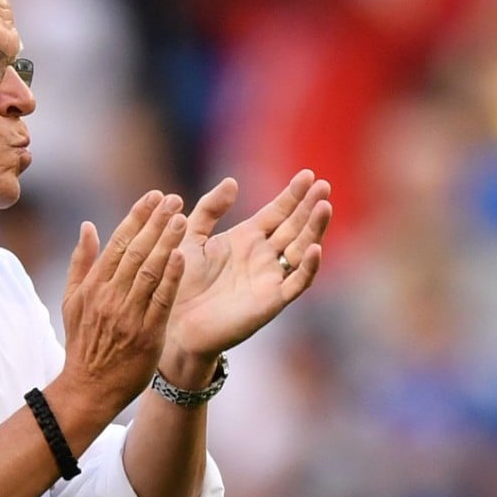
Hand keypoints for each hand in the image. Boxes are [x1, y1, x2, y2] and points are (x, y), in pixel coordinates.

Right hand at [59, 191, 188, 413]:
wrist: (88, 388)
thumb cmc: (83, 342)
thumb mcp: (72, 301)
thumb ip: (80, 262)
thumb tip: (86, 226)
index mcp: (93, 286)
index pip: (118, 242)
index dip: (137, 217)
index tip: (153, 197)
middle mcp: (110, 296)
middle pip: (136, 251)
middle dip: (156, 222)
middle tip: (173, 198)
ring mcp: (128, 315)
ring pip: (150, 271)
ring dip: (166, 241)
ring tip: (182, 217)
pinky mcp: (147, 334)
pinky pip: (161, 300)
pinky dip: (171, 277)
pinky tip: (182, 255)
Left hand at [163, 170, 332, 371]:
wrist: (172, 321)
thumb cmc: (179, 280)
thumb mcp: (190, 236)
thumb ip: (209, 209)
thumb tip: (233, 181)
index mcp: (246, 239)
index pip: (277, 213)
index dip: (293, 195)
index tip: (307, 175)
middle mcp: (263, 256)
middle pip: (294, 227)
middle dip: (309, 206)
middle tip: (323, 184)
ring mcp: (269, 278)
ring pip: (300, 250)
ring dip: (314, 229)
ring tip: (324, 206)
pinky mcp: (271, 300)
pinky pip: (296, 283)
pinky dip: (307, 267)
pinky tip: (315, 248)